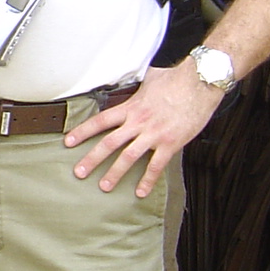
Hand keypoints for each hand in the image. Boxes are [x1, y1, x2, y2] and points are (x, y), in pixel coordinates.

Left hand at [62, 61, 223, 196]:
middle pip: (109, 143)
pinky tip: (140, 192)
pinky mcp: (171, 143)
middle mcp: (138, 122)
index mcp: (130, 107)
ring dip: (115, 173)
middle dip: (92, 159)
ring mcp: (154, 134)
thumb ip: (137, 88)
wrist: (201, 83)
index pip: (100, 121)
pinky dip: (148, 180)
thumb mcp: (150, 79)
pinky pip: (156, 165)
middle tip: (79, 172)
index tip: (68, 142)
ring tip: (104, 186)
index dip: (82, 132)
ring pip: (128, 157)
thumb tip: (131, 81)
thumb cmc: (176, 78)